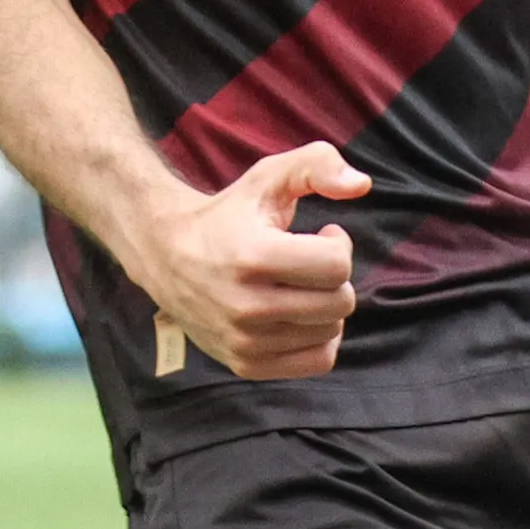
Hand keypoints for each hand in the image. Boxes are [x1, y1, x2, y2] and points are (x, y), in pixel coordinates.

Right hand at [127, 142, 366, 381]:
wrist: (167, 255)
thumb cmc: (230, 213)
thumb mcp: (270, 175)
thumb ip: (319, 164)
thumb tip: (362, 185)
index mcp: (253, 257)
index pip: (336, 266)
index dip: (339, 245)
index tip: (321, 234)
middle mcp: (246, 306)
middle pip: (339, 302)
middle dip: (335, 277)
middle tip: (310, 262)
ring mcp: (244, 341)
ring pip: (331, 332)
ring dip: (326, 305)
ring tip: (298, 285)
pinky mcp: (244, 364)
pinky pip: (316, 362)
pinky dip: (320, 339)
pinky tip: (301, 314)